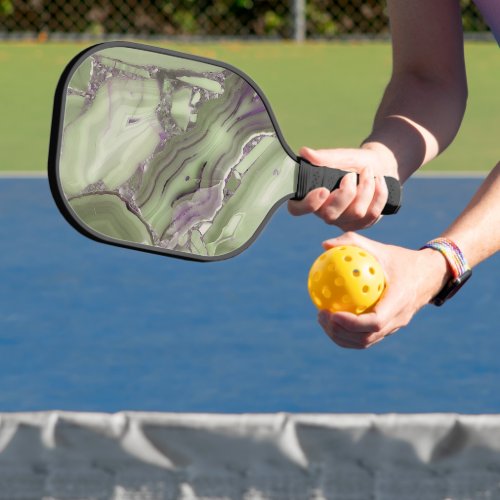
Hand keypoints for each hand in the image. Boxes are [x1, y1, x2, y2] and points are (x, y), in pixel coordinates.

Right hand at [288, 145, 397, 230]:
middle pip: (330, 215)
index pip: (297, 209)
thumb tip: (304, 152)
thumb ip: (324, 157)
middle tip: (351, 175)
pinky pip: (372, 214)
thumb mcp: (341, 156)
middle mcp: (324, 213)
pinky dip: (379, 193)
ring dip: (366, 188)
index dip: (308, 204)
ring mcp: (343, 221)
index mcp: (312, 196)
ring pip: (356, 213)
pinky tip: (379, 181)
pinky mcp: (361, 224)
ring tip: (368, 172)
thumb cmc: (354, 162)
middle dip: (346, 193)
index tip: (323, 190)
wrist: (379, 166)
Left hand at [316, 232, 450, 348]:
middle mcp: (398, 319)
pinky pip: (366, 337)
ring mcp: (394, 327)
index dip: (352, 323)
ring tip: (322, 319)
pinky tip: (331, 318)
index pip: (375, 322)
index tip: (332, 313)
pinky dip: (347, 334)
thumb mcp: (380, 248)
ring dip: (341, 336)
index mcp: (399, 301)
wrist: (429, 275)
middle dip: (340, 332)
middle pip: (366, 338)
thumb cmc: (401, 260)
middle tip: (321, 315)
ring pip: (365, 342)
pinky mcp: (389, 329)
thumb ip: (353, 243)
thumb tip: (325, 245)